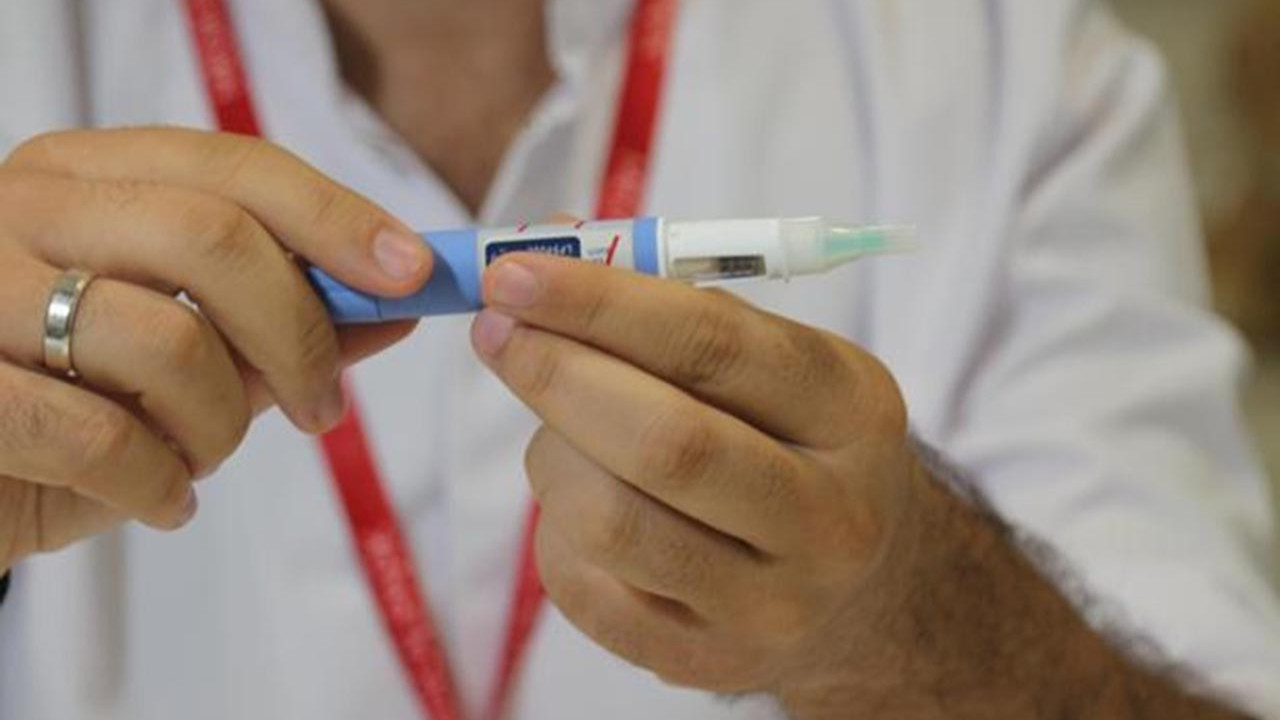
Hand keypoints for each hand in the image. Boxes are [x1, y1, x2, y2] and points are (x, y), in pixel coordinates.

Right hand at [0, 128, 430, 570]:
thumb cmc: (66, 401)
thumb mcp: (178, 351)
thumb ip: (278, 319)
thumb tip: (396, 305)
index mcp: (86, 177)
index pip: (235, 167)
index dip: (336, 218)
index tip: (414, 275)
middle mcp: (25, 208)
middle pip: (214, 237)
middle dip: (299, 334)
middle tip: (324, 408)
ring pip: (168, 339)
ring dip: (219, 425)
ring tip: (198, 458)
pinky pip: (101, 435)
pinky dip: (158, 484)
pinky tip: (158, 499)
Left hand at [470, 249, 919, 700]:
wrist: (855, 589)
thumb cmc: (795, 444)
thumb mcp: (778, 364)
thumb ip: (676, 306)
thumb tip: (546, 246)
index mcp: (851, 414)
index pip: (713, 347)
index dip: (600, 304)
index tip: (515, 271)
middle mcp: (826, 520)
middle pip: (663, 443)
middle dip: (556, 374)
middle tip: (495, 329)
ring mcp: (765, 606)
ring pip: (610, 520)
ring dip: (550, 451)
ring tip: (554, 423)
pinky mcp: (698, 660)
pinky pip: (583, 583)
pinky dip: (554, 522)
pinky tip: (577, 494)